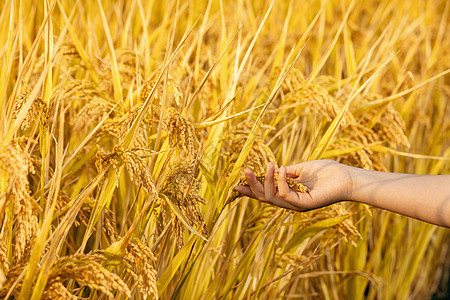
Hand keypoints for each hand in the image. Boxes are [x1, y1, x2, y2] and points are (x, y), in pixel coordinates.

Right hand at [234, 160, 352, 210]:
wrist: (347, 177)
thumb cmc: (327, 172)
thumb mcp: (301, 169)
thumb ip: (286, 172)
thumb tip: (271, 169)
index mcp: (288, 195)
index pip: (264, 194)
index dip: (250, 190)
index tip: (236, 184)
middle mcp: (290, 203)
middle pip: (263, 198)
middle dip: (252, 185)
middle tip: (245, 170)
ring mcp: (296, 205)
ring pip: (271, 197)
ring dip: (266, 181)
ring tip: (269, 165)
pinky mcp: (304, 205)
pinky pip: (285, 195)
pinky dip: (281, 181)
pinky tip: (283, 169)